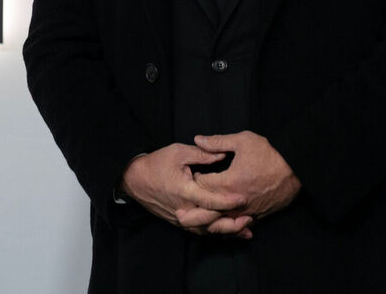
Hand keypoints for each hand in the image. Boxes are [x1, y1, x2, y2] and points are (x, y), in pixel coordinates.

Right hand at [120, 144, 253, 237]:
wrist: (135, 180)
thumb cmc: (156, 164)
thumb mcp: (179, 152)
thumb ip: (202, 154)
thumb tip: (223, 155)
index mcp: (184, 192)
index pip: (210, 200)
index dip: (227, 201)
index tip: (243, 198)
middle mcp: (183, 209)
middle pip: (211, 222)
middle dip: (231, 222)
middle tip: (250, 217)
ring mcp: (180, 219)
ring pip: (206, 231)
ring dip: (226, 232)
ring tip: (246, 229)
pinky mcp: (179, 222)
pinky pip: (200, 232)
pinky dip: (216, 233)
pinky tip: (231, 233)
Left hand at [190, 131, 300, 221]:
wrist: (296, 170)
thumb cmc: (270, 154)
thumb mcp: (243, 141)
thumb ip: (218, 142)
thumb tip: (198, 139)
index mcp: (228, 182)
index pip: (201, 186)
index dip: (194, 180)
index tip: (194, 174)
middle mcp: (234, 201)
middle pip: (205, 212)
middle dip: (193, 210)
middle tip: (182, 209)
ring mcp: (245, 212)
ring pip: (220, 224)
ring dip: (207, 222)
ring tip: (197, 219)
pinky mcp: (255, 217)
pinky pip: (236, 228)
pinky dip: (226, 228)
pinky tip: (220, 225)